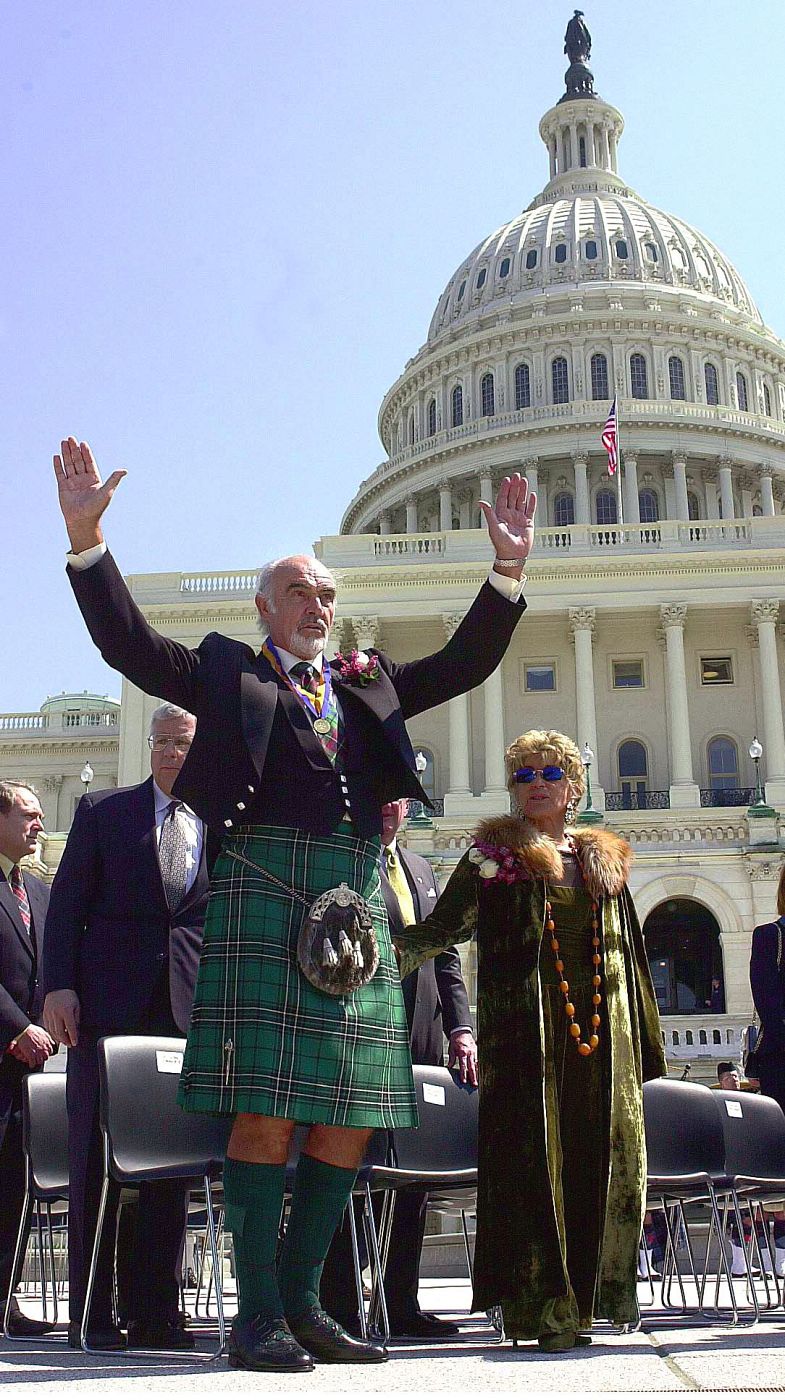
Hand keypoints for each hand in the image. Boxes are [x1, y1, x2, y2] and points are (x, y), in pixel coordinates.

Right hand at [12, 1024, 54, 1067]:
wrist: (24, 1031)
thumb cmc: (32, 1030)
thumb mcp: (43, 1032)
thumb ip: (48, 1038)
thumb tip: (51, 1041)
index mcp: (47, 1044)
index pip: (50, 1051)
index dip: (46, 1052)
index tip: (43, 1052)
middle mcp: (44, 1049)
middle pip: (46, 1057)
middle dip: (42, 1057)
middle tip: (38, 1057)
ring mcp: (38, 1053)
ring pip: (40, 1062)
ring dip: (37, 1061)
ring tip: (34, 1061)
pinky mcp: (31, 1056)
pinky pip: (32, 1064)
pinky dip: (31, 1065)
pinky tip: (30, 1064)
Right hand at [43, 989, 80, 1047]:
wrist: (57, 987)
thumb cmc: (70, 996)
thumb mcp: (77, 1005)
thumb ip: (76, 1018)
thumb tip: (76, 1030)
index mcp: (66, 1011)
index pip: (70, 1028)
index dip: (73, 1037)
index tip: (75, 1043)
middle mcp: (57, 1014)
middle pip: (60, 1032)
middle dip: (65, 1040)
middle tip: (70, 1044)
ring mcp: (49, 1015)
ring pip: (53, 1031)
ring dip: (59, 1038)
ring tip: (64, 1042)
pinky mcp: (45, 1014)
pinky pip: (48, 1027)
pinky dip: (52, 1033)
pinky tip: (57, 1036)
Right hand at [53, 437, 126, 552]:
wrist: (83, 521)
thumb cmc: (96, 508)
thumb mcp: (107, 492)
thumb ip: (114, 479)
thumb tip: (124, 470)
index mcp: (94, 479)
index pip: (89, 462)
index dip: (86, 453)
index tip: (83, 443)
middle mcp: (83, 479)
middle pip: (78, 461)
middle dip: (74, 450)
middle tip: (70, 438)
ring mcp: (72, 483)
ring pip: (69, 465)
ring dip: (66, 454)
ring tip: (63, 442)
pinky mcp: (63, 487)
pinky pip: (60, 474)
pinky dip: (58, 465)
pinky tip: (57, 456)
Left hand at [448, 1029, 477, 1086]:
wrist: (461, 1031)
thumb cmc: (455, 1040)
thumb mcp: (451, 1049)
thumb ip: (451, 1059)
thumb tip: (449, 1067)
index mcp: (462, 1052)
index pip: (463, 1066)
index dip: (463, 1074)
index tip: (464, 1081)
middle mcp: (469, 1053)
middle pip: (472, 1067)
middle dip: (473, 1077)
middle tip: (474, 1084)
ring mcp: (474, 1052)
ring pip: (476, 1065)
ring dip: (477, 1073)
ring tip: (478, 1081)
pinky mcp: (477, 1051)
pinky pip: (478, 1060)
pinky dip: (478, 1067)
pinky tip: (479, 1072)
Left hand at [479, 474, 536, 570]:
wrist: (513, 555)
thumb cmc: (501, 543)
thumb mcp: (494, 527)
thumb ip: (489, 513)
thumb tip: (481, 502)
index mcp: (500, 515)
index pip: (503, 498)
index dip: (505, 489)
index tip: (507, 479)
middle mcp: (510, 515)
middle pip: (512, 497)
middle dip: (515, 486)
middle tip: (517, 475)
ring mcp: (519, 518)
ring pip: (521, 501)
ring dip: (523, 491)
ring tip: (524, 480)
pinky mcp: (528, 523)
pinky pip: (530, 510)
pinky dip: (532, 502)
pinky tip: (532, 494)